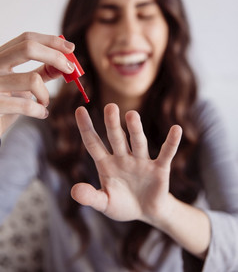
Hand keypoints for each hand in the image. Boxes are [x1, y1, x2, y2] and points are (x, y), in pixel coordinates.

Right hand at [0, 32, 74, 135]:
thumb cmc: (6, 104)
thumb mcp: (23, 84)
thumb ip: (42, 72)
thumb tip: (66, 62)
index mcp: (0, 56)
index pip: (26, 39)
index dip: (51, 41)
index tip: (71, 48)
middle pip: (28, 48)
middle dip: (55, 56)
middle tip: (70, 68)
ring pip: (32, 79)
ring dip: (46, 94)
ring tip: (44, 103)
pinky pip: (27, 105)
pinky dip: (40, 110)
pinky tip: (41, 114)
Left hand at [71, 103, 181, 224]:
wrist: (147, 212)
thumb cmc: (122, 204)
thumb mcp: (104, 203)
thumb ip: (90, 197)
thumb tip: (74, 191)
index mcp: (106, 164)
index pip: (93, 143)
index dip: (86, 127)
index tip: (79, 109)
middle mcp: (123, 158)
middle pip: (116, 138)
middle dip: (112, 124)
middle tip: (110, 106)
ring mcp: (141, 162)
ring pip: (138, 142)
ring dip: (135, 129)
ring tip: (131, 115)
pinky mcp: (159, 169)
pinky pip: (165, 154)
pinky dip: (171, 143)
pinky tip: (176, 129)